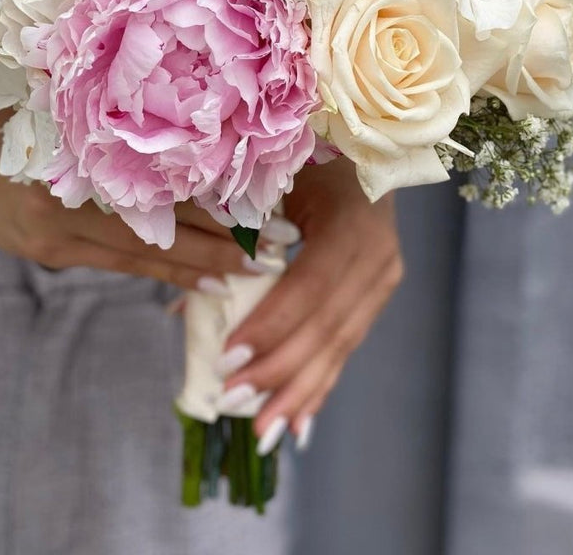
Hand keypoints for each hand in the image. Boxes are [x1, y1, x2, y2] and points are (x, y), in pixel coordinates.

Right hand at [0, 99, 250, 289]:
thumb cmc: (7, 117)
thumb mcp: (46, 94)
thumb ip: (99, 97)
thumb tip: (179, 90)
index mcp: (70, 153)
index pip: (158, 180)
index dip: (213, 194)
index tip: (265, 200)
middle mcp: (67, 201)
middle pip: (161, 224)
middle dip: (224, 238)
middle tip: (282, 244)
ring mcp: (60, 237)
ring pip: (146, 253)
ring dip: (203, 264)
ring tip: (256, 271)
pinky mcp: (57, 255)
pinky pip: (123, 265)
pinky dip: (166, 272)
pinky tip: (205, 281)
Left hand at [220, 158, 402, 451]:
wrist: (364, 142)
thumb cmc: (306, 152)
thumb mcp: (273, 178)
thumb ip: (236, 230)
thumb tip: (188, 297)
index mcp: (350, 218)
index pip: (309, 286)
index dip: (271, 325)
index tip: (227, 357)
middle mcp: (377, 252)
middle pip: (327, 324)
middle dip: (279, 370)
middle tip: (233, 402)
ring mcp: (384, 275)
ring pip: (340, 343)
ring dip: (298, 390)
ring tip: (263, 431)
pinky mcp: (378, 291)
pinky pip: (348, 342)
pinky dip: (320, 382)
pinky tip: (298, 423)